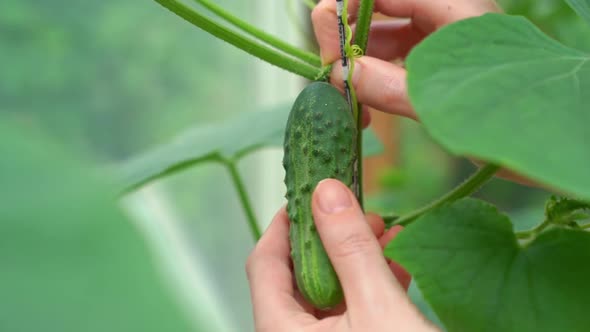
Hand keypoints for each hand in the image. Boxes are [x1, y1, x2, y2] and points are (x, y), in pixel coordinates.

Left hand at [246, 179, 438, 330]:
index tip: (307, 192)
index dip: (283, 224)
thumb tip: (324, 191)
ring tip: (384, 230)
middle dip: (328, 238)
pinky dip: (369, 285)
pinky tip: (397, 263)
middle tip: (358, 210)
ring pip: (327, 293)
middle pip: (296, 277)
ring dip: (354, 259)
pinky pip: (350, 313)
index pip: (264, 265)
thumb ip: (349, 249)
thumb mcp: (378, 308)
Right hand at [312, 0, 501, 119]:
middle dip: (346, 39)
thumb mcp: (446, 106)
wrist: (551, 140)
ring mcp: (437, 41)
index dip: (346, 8)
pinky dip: (372, 81)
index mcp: (453, 8)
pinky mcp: (434, 65)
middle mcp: (442, 16)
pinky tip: (364, 108)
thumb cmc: (512, 118)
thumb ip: (392, 88)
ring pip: (380, 38)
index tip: (331, 44)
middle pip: (376, 9)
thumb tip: (343, 73)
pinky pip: (392, 62)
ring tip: (346, 100)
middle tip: (332, 74)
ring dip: (356, 65)